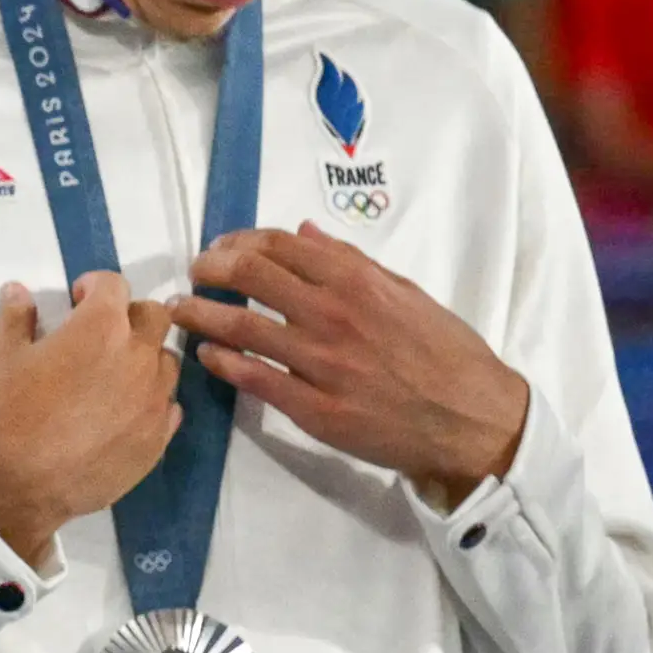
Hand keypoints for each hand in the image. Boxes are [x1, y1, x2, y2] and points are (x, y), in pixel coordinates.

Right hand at [0, 273, 182, 568]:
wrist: (25, 481)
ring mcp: (155, 399)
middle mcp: (139, 356)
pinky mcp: (160, 436)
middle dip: (130, 316)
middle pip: (156, 316)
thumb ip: (15, 316)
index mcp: (101, 327)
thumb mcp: (1, 356)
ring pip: (166, 362)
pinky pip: (168, 406)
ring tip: (113, 378)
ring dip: (144, 359)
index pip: (114, 285)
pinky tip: (120, 415)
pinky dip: (149, 401)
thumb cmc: (10, 411)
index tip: (77, 301)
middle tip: (100, 336)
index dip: (94, 286)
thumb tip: (17, 290)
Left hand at [174, 225, 528, 509]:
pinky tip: (207, 355)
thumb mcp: (407, 294)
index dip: (237, 241)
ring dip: (199, 314)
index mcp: (357, 282)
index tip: (220, 248)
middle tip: (194, 274)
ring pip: (239, 327)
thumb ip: (351, 262)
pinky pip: (253, 379)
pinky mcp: (315, 409)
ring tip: (180, 310)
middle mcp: (333, 315)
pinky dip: (220, 362)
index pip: (277, 246)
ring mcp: (321, 364)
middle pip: (248, 276)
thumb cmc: (445, 353)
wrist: (473, 421)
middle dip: (209, 269)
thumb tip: (303, 232)